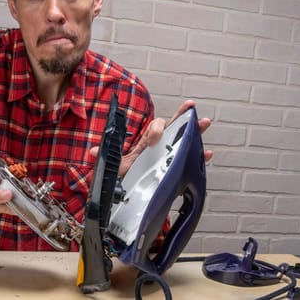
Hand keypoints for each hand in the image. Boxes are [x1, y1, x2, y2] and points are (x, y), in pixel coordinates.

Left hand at [91, 100, 212, 176]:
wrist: (131, 191)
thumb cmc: (126, 176)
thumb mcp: (116, 167)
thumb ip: (106, 158)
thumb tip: (92, 152)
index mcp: (146, 143)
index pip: (153, 128)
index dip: (155, 130)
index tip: (155, 139)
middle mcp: (159, 145)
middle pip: (172, 127)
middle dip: (181, 116)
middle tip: (190, 107)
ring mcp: (169, 154)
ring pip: (184, 139)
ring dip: (195, 130)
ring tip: (205, 121)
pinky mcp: (176, 168)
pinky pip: (190, 160)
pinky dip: (200, 157)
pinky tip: (207, 153)